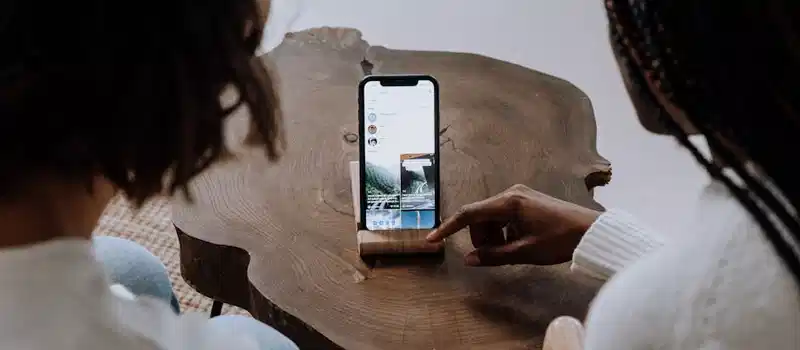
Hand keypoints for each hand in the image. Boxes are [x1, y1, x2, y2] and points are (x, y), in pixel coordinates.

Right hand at [426, 184, 599, 265]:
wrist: (591, 231)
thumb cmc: (560, 240)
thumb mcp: (525, 252)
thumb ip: (494, 255)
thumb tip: (469, 259)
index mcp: (509, 203)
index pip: (468, 214)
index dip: (448, 227)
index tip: (432, 239)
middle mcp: (511, 194)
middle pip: (480, 218)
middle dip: (481, 238)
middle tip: (497, 255)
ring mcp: (519, 195)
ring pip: (491, 218)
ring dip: (493, 236)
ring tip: (513, 250)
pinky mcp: (526, 201)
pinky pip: (503, 217)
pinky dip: (504, 231)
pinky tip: (520, 242)